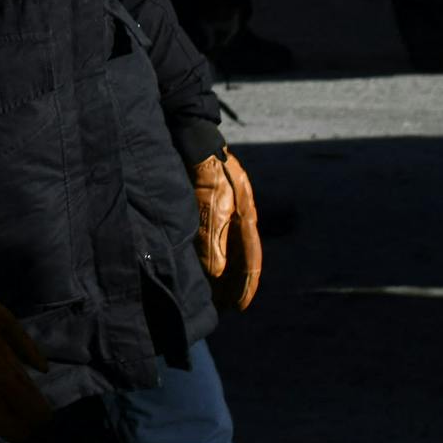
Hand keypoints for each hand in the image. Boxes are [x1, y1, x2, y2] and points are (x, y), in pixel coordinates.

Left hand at [192, 150, 262, 313]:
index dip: (246, 284)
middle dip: (234, 283)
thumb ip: (213, 234)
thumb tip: (215, 272)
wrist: (191, 134)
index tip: (240, 307)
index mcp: (246, 217)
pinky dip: (205, 256)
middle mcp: (237, 216)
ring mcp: (223, 210)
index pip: (251, 258)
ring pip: (224, 249)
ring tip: (211, 295)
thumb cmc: (206, 165)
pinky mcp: (206, 205)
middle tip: (225, 308)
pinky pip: (209, 238)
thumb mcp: (212, 200)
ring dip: (220, 273)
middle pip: (239, 257)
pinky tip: (196, 268)